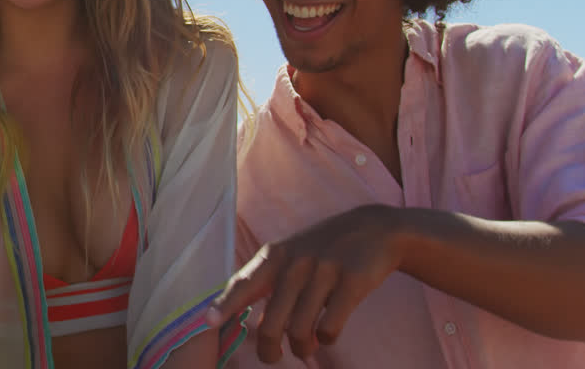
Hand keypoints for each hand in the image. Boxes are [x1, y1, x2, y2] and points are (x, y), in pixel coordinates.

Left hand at [206, 205, 407, 362]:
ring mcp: (324, 270)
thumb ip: (268, 283)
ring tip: (305, 347)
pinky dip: (327, 339)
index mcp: (275, 255)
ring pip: (300, 330)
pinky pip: (330, 327)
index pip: (243, 282)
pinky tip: (328, 334)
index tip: (208, 323)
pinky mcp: (352, 282)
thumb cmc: (323, 249)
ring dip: (301, 347)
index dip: (225, 304)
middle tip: (272, 357)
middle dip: (268, 348)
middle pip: (272, 322)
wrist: (376, 230)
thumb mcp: (291, 256)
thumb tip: (243, 319)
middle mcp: (295, 262)